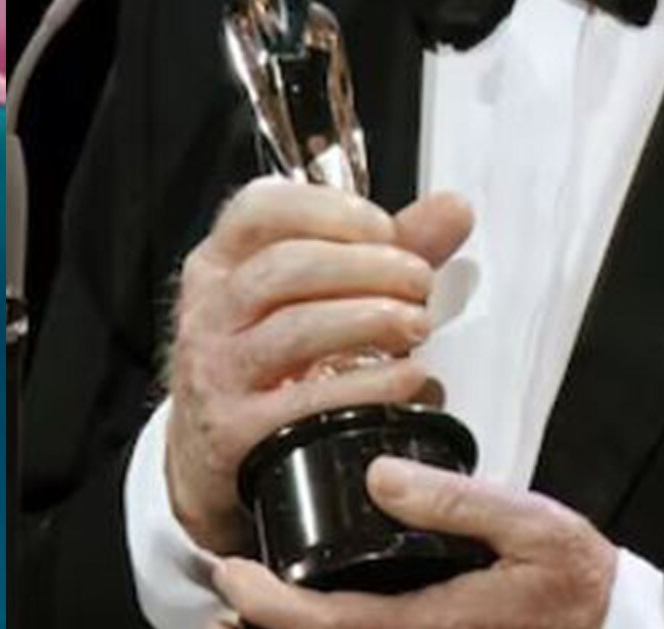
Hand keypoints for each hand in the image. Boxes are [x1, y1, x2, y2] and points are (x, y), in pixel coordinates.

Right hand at [164, 177, 473, 555]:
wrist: (217, 454)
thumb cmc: (272, 363)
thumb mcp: (312, 297)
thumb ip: (385, 250)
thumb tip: (452, 210)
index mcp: (221, 263)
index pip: (259, 209)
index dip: (329, 210)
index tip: (385, 229)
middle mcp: (210, 311)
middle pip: (285, 266)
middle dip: (366, 267)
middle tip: (419, 281)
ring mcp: (217, 371)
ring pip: (295, 328)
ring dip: (370, 320)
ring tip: (418, 325)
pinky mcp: (237, 431)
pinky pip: (308, 400)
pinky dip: (369, 385)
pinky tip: (408, 379)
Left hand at [211, 457, 617, 628]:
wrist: (616, 627)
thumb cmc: (575, 578)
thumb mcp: (530, 523)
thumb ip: (456, 501)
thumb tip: (379, 475)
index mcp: (438, 622)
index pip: (335, 625)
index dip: (272, 607)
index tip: (231, 571)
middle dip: (262, 628)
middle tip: (217, 589)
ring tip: (238, 609)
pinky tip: (299, 616)